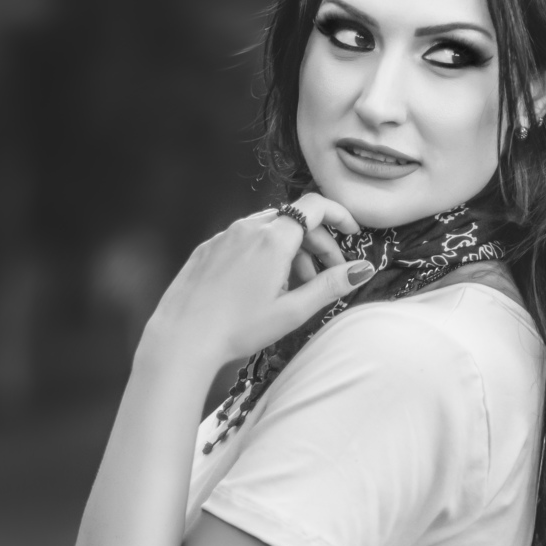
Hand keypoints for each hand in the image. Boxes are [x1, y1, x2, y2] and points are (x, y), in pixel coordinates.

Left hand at [144, 193, 370, 369]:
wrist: (182, 337)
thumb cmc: (238, 329)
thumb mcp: (292, 311)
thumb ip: (329, 286)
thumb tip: (362, 269)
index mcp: (273, 239)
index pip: (315, 207)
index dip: (339, 215)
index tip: (352, 232)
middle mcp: (247, 228)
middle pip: (293, 221)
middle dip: (317, 243)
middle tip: (326, 276)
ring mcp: (224, 237)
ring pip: (268, 230)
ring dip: (289, 251)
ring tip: (293, 287)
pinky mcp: (207, 249)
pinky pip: (243, 240)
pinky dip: (262, 254)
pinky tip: (260, 287)